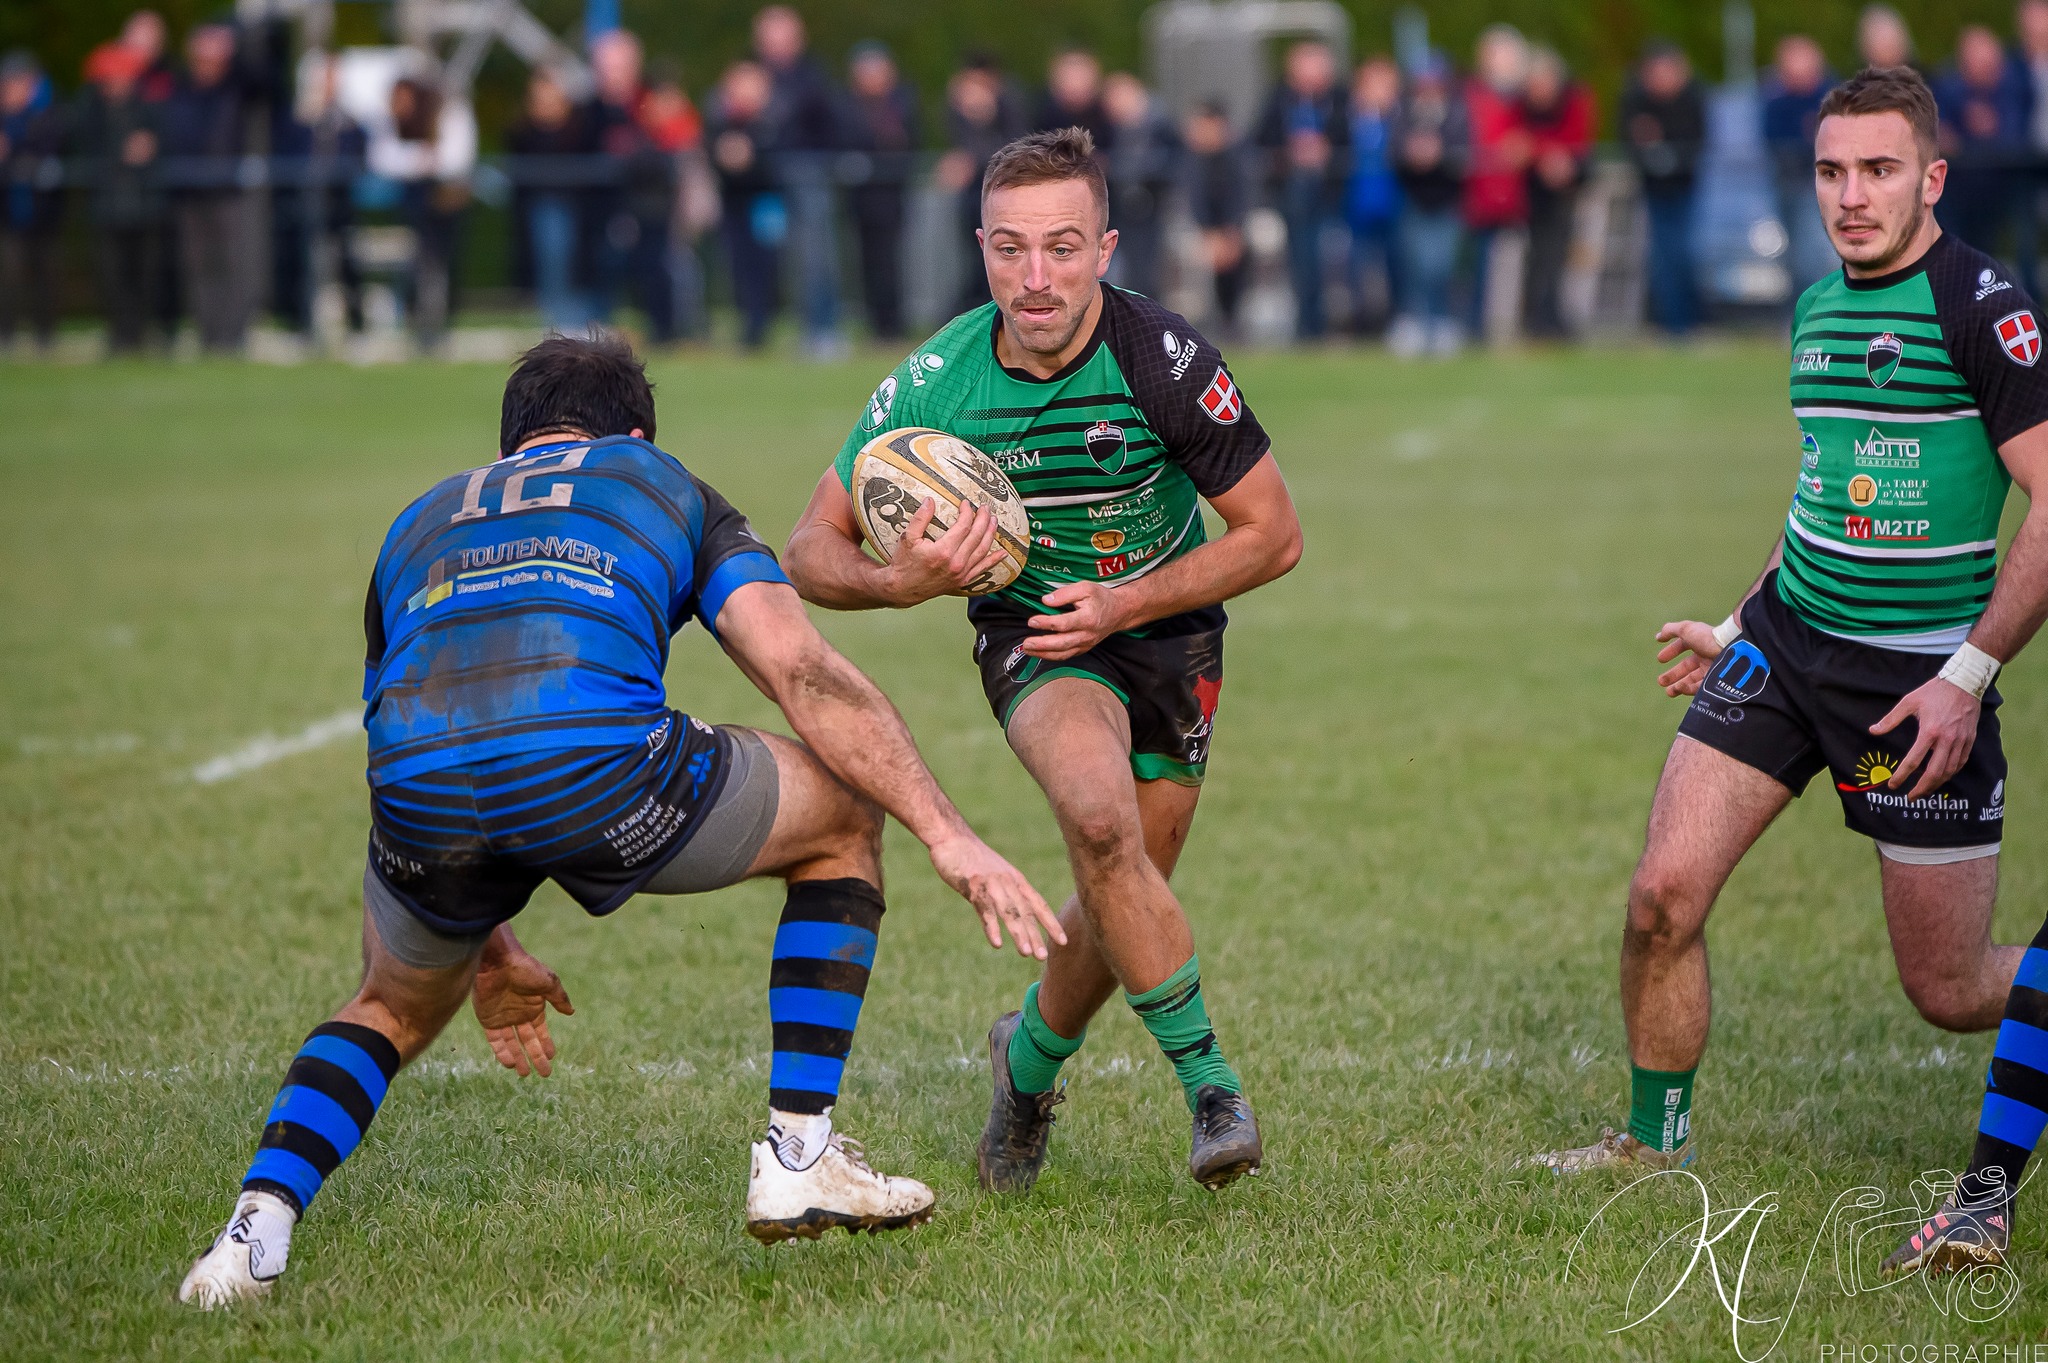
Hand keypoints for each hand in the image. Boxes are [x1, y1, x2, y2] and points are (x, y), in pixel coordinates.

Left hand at [471, 925, 573, 1076]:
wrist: (496, 961)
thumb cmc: (524, 968)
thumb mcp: (548, 982)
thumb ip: (559, 998)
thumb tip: (571, 1012)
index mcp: (534, 1006)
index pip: (541, 1031)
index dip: (546, 1044)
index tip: (552, 1057)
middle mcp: (518, 1014)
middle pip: (528, 1041)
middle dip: (536, 1057)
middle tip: (544, 1074)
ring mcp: (502, 1018)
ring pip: (512, 1044)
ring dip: (518, 1058)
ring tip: (524, 1074)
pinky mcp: (488, 1020)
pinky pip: (496, 1041)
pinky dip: (502, 1052)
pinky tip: (510, 1062)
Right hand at [879, 498, 1004, 604]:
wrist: (902, 588)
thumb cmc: (904, 563)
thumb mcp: (907, 538)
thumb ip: (920, 518)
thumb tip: (930, 501)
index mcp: (943, 551)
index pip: (963, 526)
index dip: (967, 512)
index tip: (966, 503)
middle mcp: (956, 563)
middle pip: (977, 536)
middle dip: (983, 519)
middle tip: (985, 508)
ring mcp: (961, 573)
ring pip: (982, 550)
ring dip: (991, 534)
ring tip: (994, 521)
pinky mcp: (963, 580)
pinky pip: (982, 569)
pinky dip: (994, 561)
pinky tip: (1003, 553)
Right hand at [927, 833, 1066, 959]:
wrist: (952, 837)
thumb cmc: (972, 857)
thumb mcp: (995, 873)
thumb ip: (1006, 891)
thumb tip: (1014, 911)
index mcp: (1016, 880)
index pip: (1038, 904)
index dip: (1051, 923)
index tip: (1062, 941)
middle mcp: (1008, 882)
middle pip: (1026, 911)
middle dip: (1036, 935)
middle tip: (1043, 956)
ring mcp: (991, 883)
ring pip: (1009, 911)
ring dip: (1019, 932)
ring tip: (1026, 953)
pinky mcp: (972, 885)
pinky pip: (985, 909)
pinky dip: (992, 927)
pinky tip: (997, 943)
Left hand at [1025, 581, 1130, 659]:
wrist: (1118, 612)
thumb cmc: (1100, 598)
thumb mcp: (1085, 587)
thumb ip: (1065, 593)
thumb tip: (1046, 600)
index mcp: (1088, 618)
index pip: (1064, 624)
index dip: (1047, 623)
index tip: (1032, 621)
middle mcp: (1087, 634)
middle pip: (1062, 643)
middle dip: (1042, 644)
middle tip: (1026, 643)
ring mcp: (1085, 644)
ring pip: (1063, 654)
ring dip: (1043, 654)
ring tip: (1027, 650)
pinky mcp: (1083, 649)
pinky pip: (1066, 656)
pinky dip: (1051, 656)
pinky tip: (1038, 653)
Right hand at [1654, 620, 1725, 696]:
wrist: (1731, 649)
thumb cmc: (1708, 638)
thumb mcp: (1686, 629)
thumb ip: (1670, 630)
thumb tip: (1657, 637)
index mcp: (1698, 643)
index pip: (1682, 647)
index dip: (1670, 652)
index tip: (1660, 660)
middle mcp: (1705, 656)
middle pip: (1686, 668)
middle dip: (1673, 675)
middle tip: (1661, 682)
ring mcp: (1711, 670)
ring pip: (1692, 680)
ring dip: (1678, 686)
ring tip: (1669, 691)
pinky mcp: (1715, 682)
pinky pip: (1699, 688)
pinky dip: (1688, 689)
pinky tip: (1680, 688)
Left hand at [1871, 677, 1982, 800]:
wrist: (1964, 683)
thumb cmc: (1934, 692)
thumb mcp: (1908, 702)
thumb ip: (1890, 719)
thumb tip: (1873, 730)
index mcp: (1929, 731)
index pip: (1914, 761)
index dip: (1902, 776)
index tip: (1893, 785)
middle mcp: (1947, 740)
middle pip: (1934, 773)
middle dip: (1922, 788)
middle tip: (1911, 797)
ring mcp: (1960, 741)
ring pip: (1949, 771)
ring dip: (1936, 784)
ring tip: (1924, 791)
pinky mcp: (1970, 740)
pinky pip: (1961, 763)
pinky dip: (1951, 773)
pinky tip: (1942, 777)